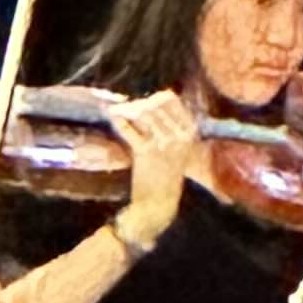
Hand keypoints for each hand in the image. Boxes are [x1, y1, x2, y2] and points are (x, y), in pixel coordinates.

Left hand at [105, 90, 198, 240]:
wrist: (159, 204)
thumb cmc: (166, 175)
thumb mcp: (177, 148)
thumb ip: (169, 126)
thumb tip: (150, 102)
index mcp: (189, 132)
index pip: (170, 99)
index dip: (153, 98)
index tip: (143, 103)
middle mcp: (179, 135)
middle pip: (154, 104)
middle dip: (137, 104)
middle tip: (126, 110)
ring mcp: (163, 143)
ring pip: (141, 113)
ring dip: (127, 110)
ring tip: (118, 113)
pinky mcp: (145, 152)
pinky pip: (129, 129)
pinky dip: (119, 120)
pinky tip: (113, 117)